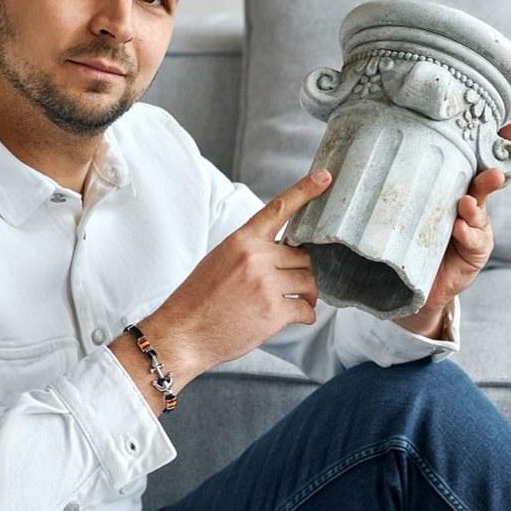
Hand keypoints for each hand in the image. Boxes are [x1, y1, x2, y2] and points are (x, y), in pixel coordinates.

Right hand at [117, 169, 333, 395]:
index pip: (279, 209)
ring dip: (307, 293)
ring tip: (295, 302)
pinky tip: (295, 318)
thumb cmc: (199, 298)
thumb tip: (283, 253)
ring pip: (309, 282)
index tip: (325, 178)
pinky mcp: (273, 313)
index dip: (305, 191)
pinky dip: (305, 315)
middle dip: (301, 271)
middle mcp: (255, 258)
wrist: (184, 333)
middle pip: (303, 256)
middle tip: (291, 284)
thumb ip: (250, 250)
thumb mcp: (219, 260)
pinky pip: (306, 309)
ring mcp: (265, 285)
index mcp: (241, 240)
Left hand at [396, 120, 510, 334]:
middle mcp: (469, 201)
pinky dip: (467, 233)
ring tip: (466, 202)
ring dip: (477, 203)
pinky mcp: (475, 250)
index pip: (475, 158)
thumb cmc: (405, 232)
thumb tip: (365, 147)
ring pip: (480, 211)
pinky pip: (474, 240)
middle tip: (495, 170)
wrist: (411, 278)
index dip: (498, 142)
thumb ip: (393, 178)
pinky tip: (460, 228)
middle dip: (495, 172)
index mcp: (454, 182)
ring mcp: (475, 226)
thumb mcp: (402, 201)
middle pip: (485, 181)